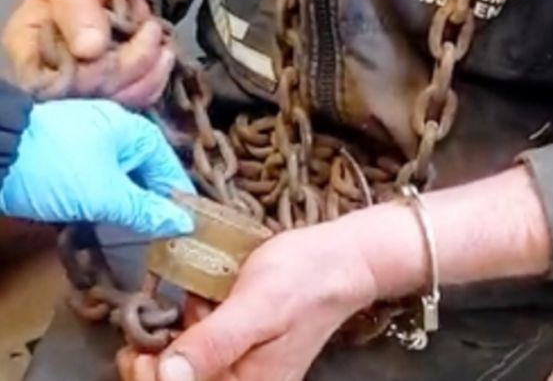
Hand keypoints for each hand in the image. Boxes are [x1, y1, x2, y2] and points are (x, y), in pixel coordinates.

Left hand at [0, 99, 194, 236]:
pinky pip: (94, 190)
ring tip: (131, 247)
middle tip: (159, 245)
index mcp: (133, 132)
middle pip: (143, 179)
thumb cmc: (57, 167)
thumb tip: (184, 224)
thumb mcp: (106, 195)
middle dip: (150, 213)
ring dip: (124, 217)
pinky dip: (100, 212)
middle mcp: (114, 136)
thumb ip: (146, 211)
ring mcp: (86, 150)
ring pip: (118, 187)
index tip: (188, 231)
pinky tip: (101, 236)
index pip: (168, 169)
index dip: (178, 201)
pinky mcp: (63, 165)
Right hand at [2, 0, 173, 107]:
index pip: (55, 85)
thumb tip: (88, 50)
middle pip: (92, 98)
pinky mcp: (115, 96)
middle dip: (129, 66)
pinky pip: (139, 103)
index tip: (112, 40)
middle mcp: (53, 81)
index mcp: (28, 53)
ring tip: (159, 40)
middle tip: (150, 31)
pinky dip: (157, 80)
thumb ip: (75, 6)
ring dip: (149, 73)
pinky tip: (163, 56)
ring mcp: (87, 93)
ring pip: (120, 104)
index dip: (91, 72)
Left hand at [115, 223, 378, 380]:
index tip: (137, 351)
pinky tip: (191, 307)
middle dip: (154, 364)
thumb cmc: (303, 281)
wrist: (340, 258)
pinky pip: (201, 348)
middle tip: (143, 331)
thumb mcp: (260, 307)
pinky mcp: (239, 343)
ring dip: (167, 345)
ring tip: (167, 314)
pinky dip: (186, 330)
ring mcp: (241, 364)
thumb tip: (167, 376)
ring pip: (186, 368)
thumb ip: (215, 343)